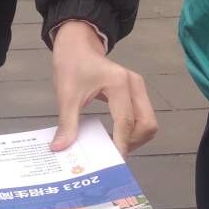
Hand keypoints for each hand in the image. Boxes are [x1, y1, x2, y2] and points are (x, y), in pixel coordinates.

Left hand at [49, 21, 158, 155]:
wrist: (77, 46)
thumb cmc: (72, 66)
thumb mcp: (66, 95)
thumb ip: (67, 123)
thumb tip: (60, 148)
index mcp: (119, 83)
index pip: (126, 121)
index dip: (121, 144)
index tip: (113, 162)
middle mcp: (134, 84)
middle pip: (146, 124)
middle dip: (132, 143)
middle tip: (112, 154)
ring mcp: (138, 87)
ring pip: (148, 122)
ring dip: (135, 138)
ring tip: (113, 147)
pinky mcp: (136, 92)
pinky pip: (142, 117)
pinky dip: (133, 131)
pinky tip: (116, 138)